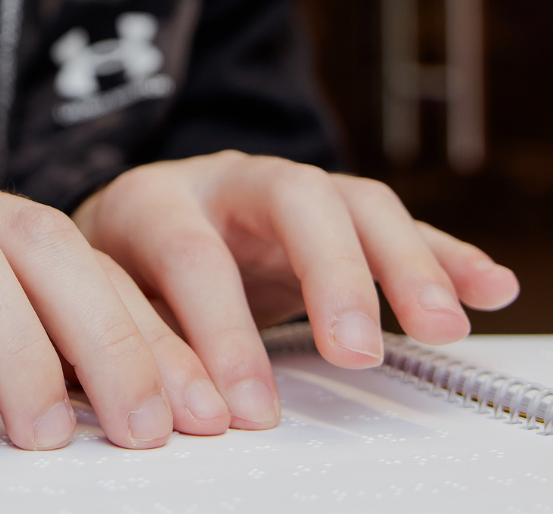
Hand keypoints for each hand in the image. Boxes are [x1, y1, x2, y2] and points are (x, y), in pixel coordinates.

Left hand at [73, 151, 520, 429]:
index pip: (190, 254)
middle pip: (290, 197)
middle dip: (331, 273)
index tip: (245, 407)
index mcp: (150, 201)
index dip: (220, 331)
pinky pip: (393, 225)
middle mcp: (223, 180)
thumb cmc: (109, 274)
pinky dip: (443, 256)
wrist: (117, 231)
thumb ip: (132, 343)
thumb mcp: (99, 304)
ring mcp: (282, 190)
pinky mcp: (329, 214)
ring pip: (352, 202)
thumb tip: (160, 406)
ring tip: (441, 326)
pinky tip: (489, 288)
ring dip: (404, 262)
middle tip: (355, 350)